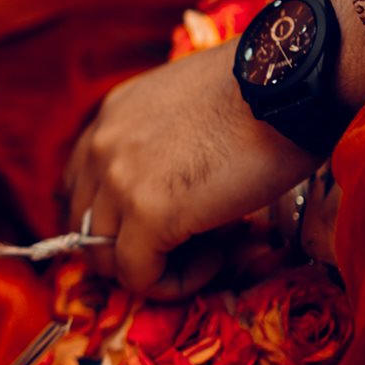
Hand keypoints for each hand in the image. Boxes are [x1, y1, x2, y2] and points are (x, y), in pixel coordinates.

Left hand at [66, 0, 364, 294]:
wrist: (285, 82)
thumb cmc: (258, 95)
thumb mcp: (185, 110)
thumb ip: (161, 145)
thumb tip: (172, 189)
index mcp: (109, 119)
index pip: (78, 188)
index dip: (114, 220)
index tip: (165, 225)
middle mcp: (100, 147)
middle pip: (84, 230)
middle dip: (132, 251)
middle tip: (189, 245)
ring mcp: (117, 181)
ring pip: (106, 259)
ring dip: (155, 268)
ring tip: (210, 250)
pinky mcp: (149, 213)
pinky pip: (139, 276)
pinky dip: (175, 283)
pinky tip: (217, 257)